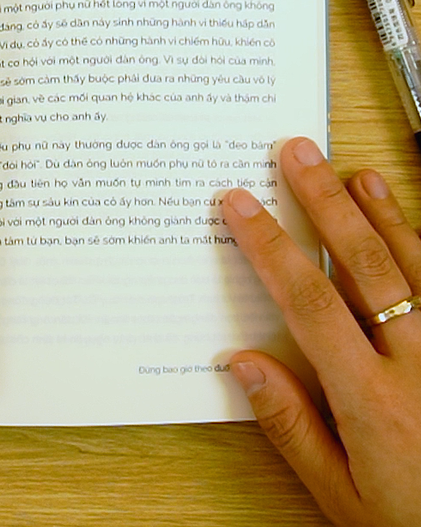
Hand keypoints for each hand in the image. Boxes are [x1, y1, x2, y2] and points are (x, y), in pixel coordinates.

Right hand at [222, 137, 420, 526]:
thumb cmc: (416, 522)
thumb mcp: (344, 498)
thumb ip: (293, 427)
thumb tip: (243, 365)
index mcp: (372, 400)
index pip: (309, 303)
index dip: (270, 247)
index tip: (240, 206)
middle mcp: (417, 365)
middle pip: (362, 265)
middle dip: (323, 202)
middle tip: (296, 153)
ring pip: (413, 265)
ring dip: (379, 213)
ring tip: (350, 171)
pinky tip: (403, 219)